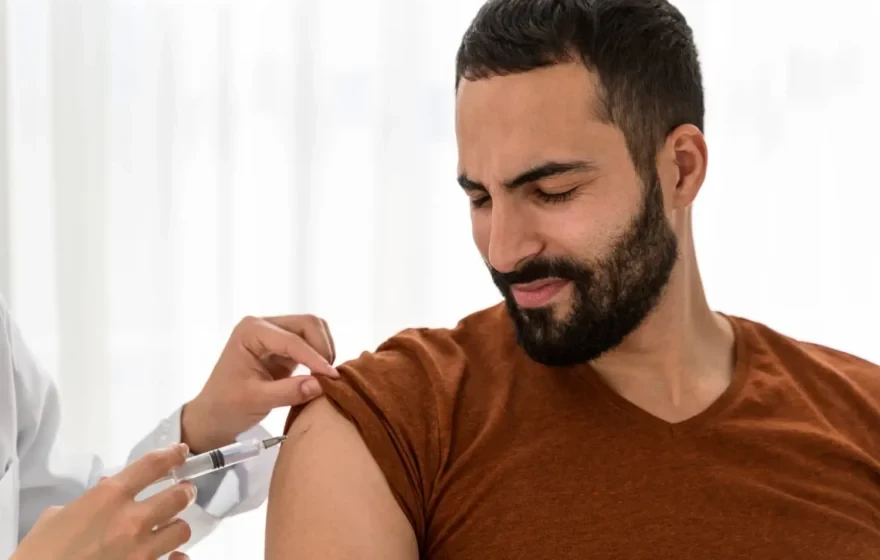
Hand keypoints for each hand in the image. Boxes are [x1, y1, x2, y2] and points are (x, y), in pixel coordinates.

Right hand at [13, 444, 195, 559]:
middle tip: (182, 492)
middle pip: (178, 496)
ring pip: (181, 530)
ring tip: (170, 526)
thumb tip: (108, 488)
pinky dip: (178, 558)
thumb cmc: (41, 552)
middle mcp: (131, 520)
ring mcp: (140, 550)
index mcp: (108, 498)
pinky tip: (173, 556)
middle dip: (184, 492)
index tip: (181, 452)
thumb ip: (90, 499)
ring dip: (177, 526)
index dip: (172, 455)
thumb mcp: (58, 516)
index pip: (152, 465)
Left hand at [181, 314, 339, 452]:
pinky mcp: (283, 348)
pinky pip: (311, 344)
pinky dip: (320, 357)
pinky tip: (321, 376)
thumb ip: (288, 391)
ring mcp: (274, 334)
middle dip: (322, 348)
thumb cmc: (226, 406)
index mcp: (251, 331)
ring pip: (313, 330)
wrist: (213, 416)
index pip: (292, 339)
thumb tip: (321, 384)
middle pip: (308, 324)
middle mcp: (264, 325)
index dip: (314, 358)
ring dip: (324, 350)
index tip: (330, 378)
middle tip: (329, 376)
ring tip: (325, 377)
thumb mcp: (256, 401)